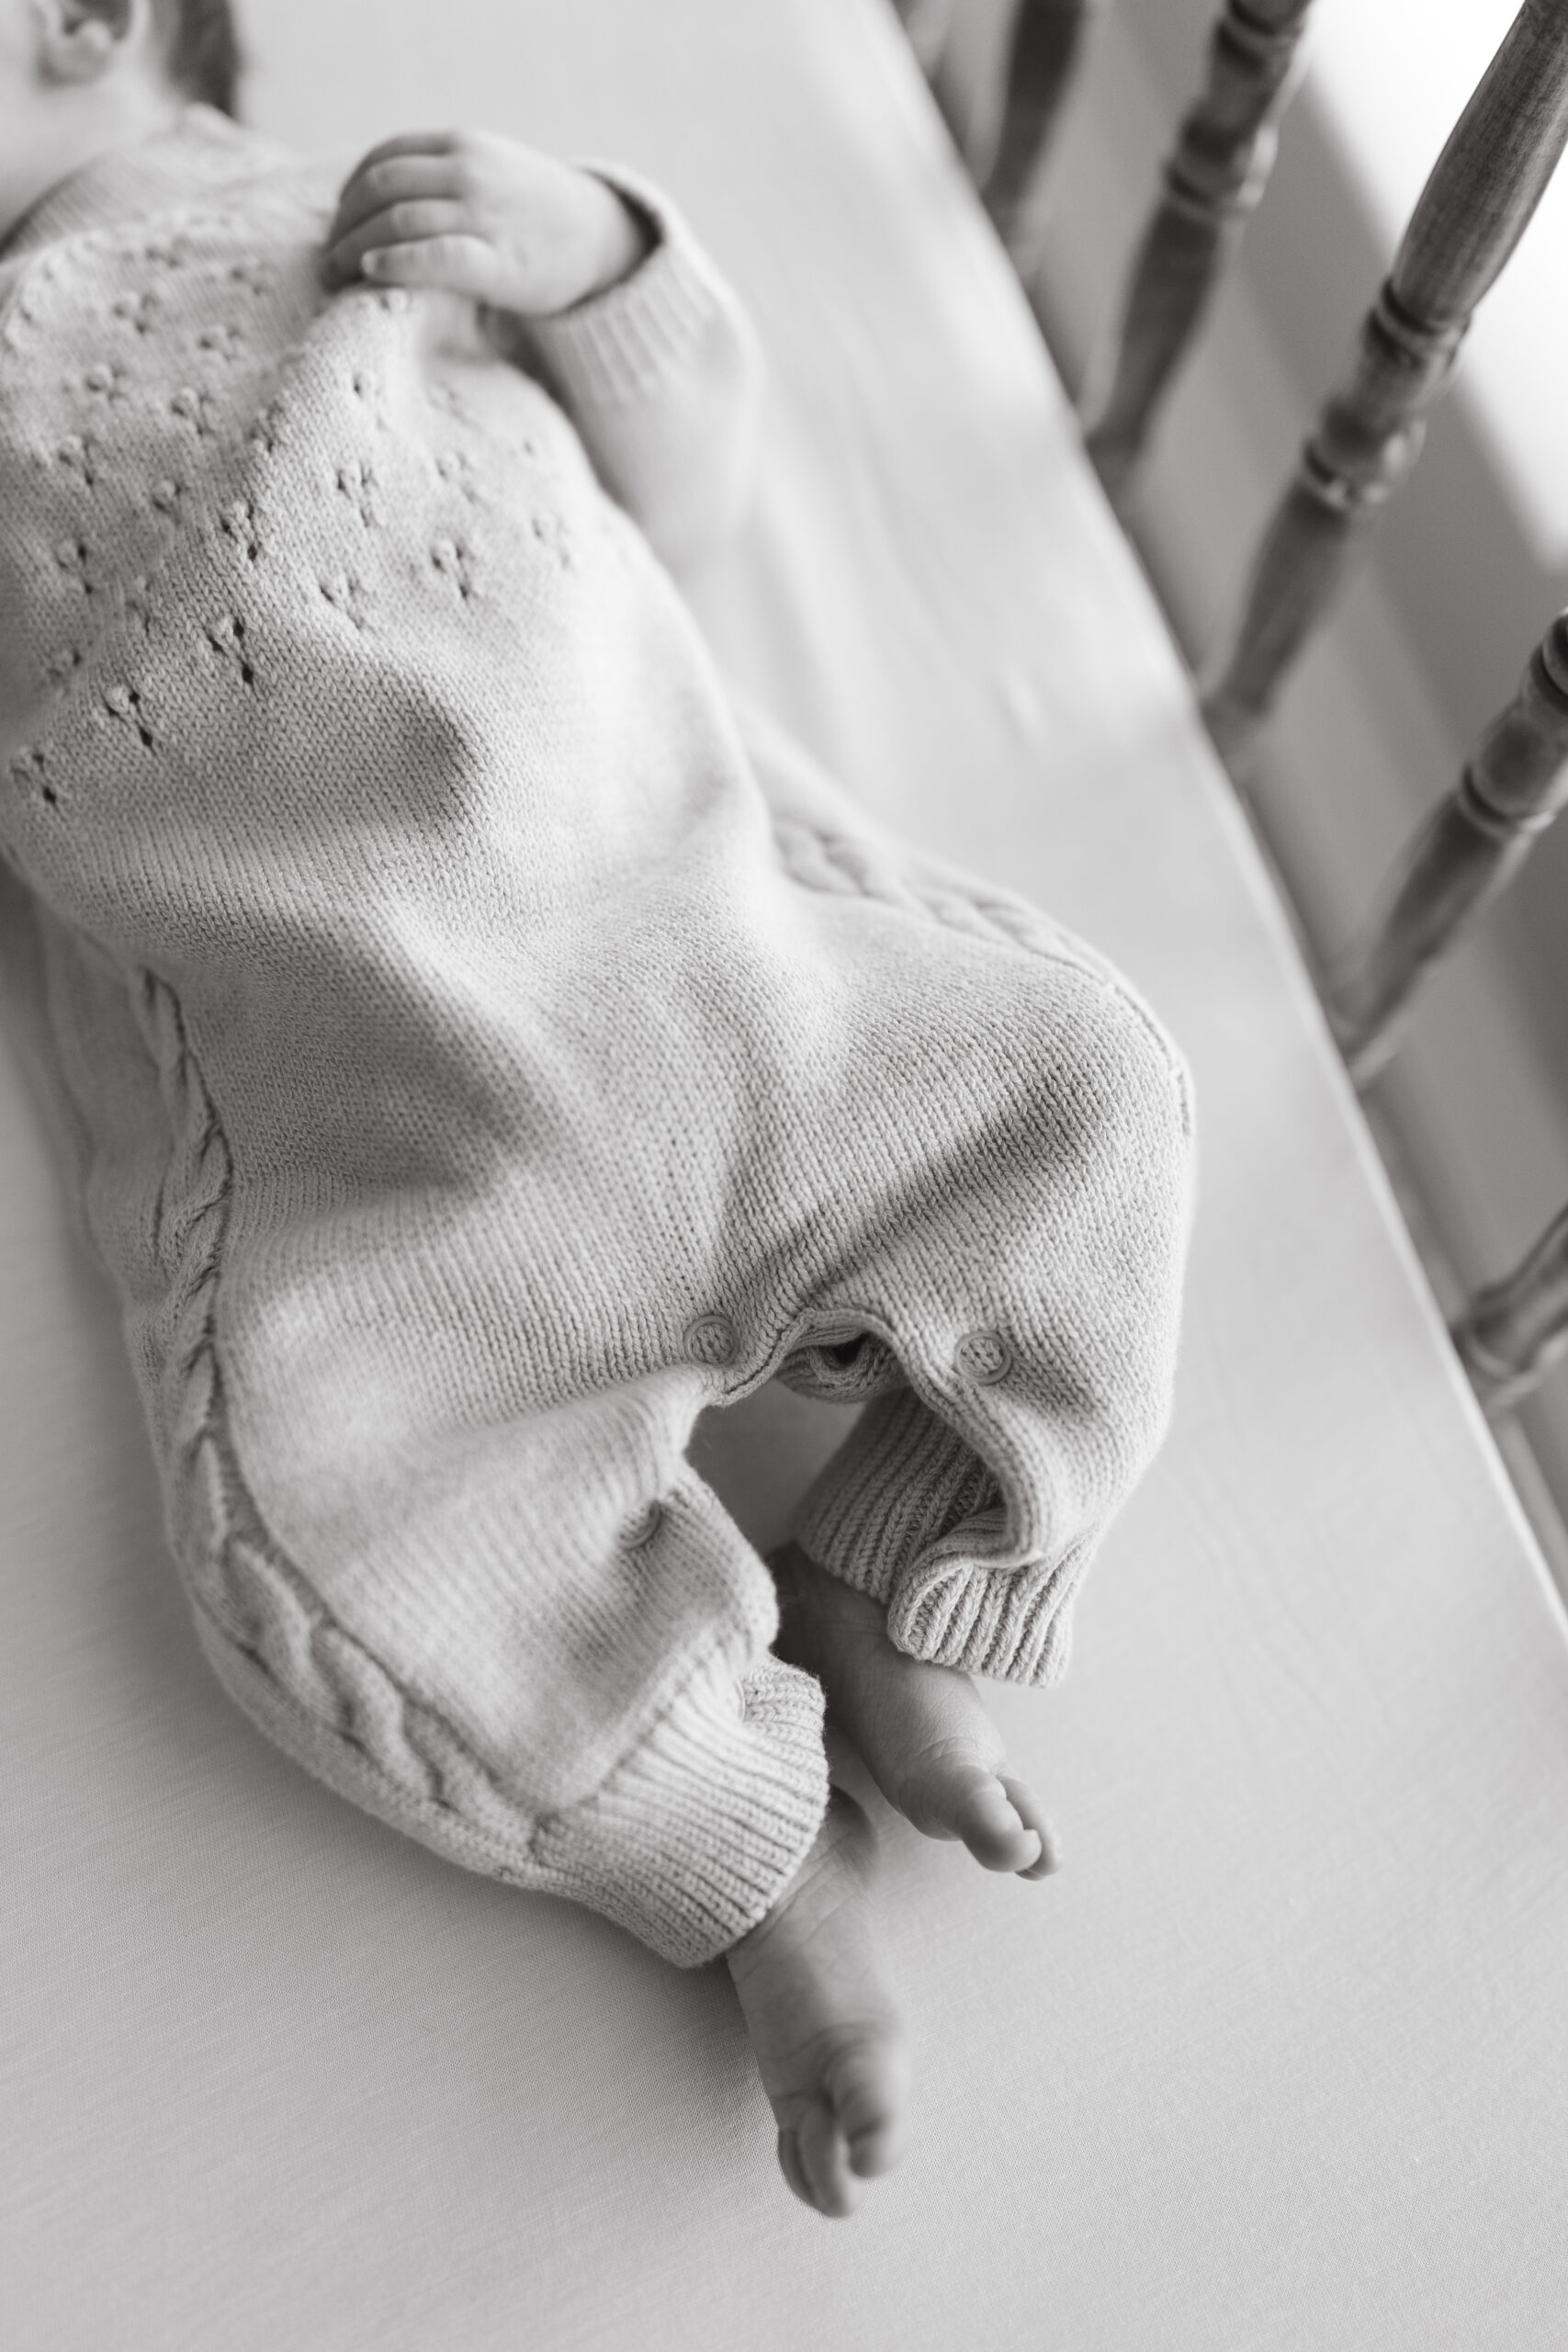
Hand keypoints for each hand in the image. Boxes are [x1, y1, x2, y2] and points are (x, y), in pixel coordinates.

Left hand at [321, 130, 653, 316]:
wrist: (601, 241)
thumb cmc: (537, 216)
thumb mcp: (490, 171)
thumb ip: (442, 176)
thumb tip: (378, 204)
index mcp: (462, 145)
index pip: (384, 158)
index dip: (349, 192)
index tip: (336, 223)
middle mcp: (469, 172)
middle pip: (380, 189)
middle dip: (343, 224)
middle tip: (326, 258)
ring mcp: (484, 214)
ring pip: (396, 222)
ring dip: (354, 249)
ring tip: (336, 275)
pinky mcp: (498, 261)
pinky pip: (435, 256)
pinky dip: (395, 261)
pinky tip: (371, 272)